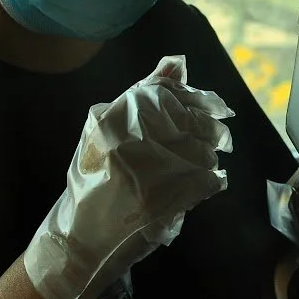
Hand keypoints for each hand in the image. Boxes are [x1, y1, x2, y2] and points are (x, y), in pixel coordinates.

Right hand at [24, 55, 233, 298]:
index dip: (196, 99)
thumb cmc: (94, 179)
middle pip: (193, 121)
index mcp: (114, 117)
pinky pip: (209, 179)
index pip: (170, 94)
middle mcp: (132, 139)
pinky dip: (211, 181)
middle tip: (217, 136)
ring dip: (210, 156)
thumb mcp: (108, 130)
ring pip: (204, 151)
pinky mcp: (169, 199)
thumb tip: (178, 62)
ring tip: (199, 163)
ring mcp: (151, 170)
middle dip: (211, 128)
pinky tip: (199, 185)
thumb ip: (145, 94)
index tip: (211, 107)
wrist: (81, 237)